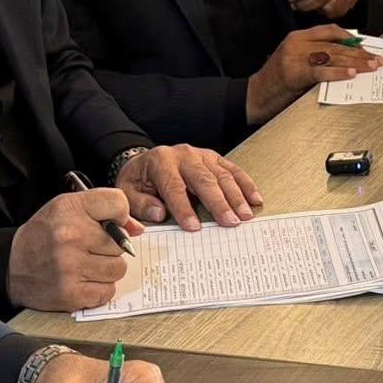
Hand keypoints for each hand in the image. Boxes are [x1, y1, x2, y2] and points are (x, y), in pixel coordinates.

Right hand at [6, 189, 142, 311]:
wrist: (11, 266)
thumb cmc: (45, 235)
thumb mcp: (68, 208)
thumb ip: (105, 209)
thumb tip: (137, 229)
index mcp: (70, 209)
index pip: (118, 203)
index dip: (120, 215)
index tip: (111, 224)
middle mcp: (70, 236)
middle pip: (122, 243)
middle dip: (111, 248)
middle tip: (91, 249)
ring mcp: (70, 267)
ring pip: (118, 269)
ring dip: (107, 269)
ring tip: (88, 265)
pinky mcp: (71, 294)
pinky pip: (107, 292)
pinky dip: (99, 288)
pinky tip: (84, 280)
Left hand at [118, 144, 263, 229]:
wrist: (145, 161)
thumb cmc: (139, 180)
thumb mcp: (128, 192)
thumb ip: (140, 204)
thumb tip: (160, 213)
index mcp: (160, 163)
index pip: (174, 187)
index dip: (184, 208)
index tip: (194, 228)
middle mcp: (183, 155)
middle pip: (204, 180)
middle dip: (219, 203)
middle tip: (231, 222)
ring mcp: (201, 155)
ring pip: (222, 174)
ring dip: (236, 196)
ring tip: (246, 215)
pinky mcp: (213, 158)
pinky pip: (232, 169)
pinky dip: (245, 184)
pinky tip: (255, 198)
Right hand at [247, 24, 382, 122]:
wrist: (255, 96)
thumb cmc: (276, 81)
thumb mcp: (295, 60)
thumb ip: (316, 56)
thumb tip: (348, 59)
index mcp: (298, 37)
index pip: (330, 31)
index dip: (351, 38)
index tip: (366, 47)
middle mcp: (297, 43)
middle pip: (335, 45)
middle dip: (359, 53)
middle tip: (376, 59)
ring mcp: (295, 57)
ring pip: (332, 56)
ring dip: (356, 63)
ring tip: (371, 67)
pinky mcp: (295, 73)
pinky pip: (322, 71)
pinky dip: (339, 72)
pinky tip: (351, 73)